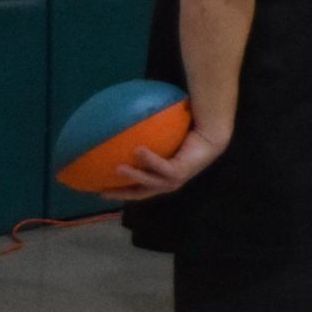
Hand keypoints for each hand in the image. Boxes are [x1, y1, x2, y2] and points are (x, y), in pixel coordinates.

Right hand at [103, 126, 229, 200]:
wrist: (210, 136)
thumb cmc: (187, 136)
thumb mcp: (162, 139)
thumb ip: (146, 134)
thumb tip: (126, 118)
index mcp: (161, 179)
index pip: (137, 189)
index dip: (119, 191)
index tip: (100, 191)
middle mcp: (166, 184)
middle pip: (140, 194)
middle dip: (121, 193)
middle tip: (102, 191)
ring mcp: (173, 180)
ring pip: (149, 182)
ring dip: (133, 176)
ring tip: (117, 168)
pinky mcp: (180, 172)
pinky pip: (162, 167)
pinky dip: (150, 160)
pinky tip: (139, 150)